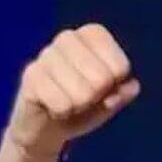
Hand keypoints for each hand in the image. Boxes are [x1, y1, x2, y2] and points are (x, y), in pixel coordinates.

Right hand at [5, 22, 140, 157]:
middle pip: (102, 79)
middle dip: (96, 98)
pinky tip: (52, 106)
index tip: (103, 88)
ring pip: (82, 93)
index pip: (120, 66)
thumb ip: (123, 93)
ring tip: (67, 101)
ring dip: (78, 107)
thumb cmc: (84, 107)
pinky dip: (62, 113)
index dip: (115, 87)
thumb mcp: (110, 101)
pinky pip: (62, 104)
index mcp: (93, 35)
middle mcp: (68, 37)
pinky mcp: (30, 76)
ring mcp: (46, 54)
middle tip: (82, 98)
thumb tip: (131, 86)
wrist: (46, 126)